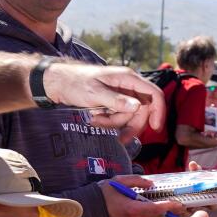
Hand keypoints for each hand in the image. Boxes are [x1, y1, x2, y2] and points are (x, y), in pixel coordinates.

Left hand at [43, 61, 165, 143]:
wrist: (58, 83)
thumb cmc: (75, 83)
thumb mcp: (94, 93)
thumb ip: (116, 100)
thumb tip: (136, 107)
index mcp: (128, 78)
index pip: (153, 94)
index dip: (158, 110)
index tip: (155, 127)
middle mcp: (128, 86)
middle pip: (142, 110)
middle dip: (130, 124)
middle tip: (120, 138)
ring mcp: (121, 95)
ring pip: (129, 116)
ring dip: (115, 123)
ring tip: (96, 121)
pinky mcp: (113, 103)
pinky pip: (119, 117)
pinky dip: (109, 122)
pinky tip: (95, 119)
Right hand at [99, 175, 188, 216]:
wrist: (87, 212)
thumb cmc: (102, 195)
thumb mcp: (118, 181)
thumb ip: (137, 181)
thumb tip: (151, 184)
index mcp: (130, 209)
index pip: (156, 209)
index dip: (169, 206)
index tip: (179, 202)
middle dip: (166, 210)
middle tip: (175, 203)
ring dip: (158, 215)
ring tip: (164, 206)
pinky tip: (148, 211)